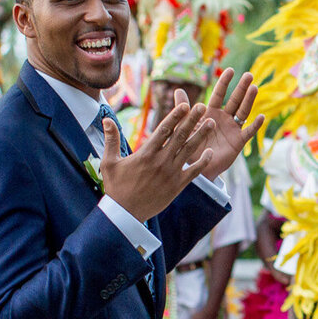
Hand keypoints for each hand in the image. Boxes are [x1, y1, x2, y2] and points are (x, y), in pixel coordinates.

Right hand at [99, 90, 213, 221]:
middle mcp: (161, 161)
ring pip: (189, 150)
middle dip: (192, 120)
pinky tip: (210, 152)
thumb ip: (111, 139)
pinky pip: (194, 171)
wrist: (125, 214)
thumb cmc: (116, 187)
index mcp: (146, 154)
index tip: (185, 104)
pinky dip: (203, 162)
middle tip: (202, 106)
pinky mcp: (177, 186)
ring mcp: (171, 173)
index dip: (175, 116)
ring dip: (201, 135)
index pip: (164, 130)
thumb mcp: (109, 162)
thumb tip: (106, 119)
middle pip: (180, 136)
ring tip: (211, 122)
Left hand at [193, 70, 265, 180]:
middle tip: (249, 75)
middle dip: (241, 88)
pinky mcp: (238, 141)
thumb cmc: (190, 146)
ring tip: (254, 88)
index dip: (224, 83)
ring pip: (243, 112)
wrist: (197, 168)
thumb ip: (184, 109)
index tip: (230, 70)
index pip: (219, 94)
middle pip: (234, 100)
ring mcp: (232, 129)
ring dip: (249, 100)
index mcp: (211, 112)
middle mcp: (224, 118)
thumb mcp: (185, 126)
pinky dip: (255, 125)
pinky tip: (261, 117)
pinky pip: (248, 132)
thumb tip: (178, 90)